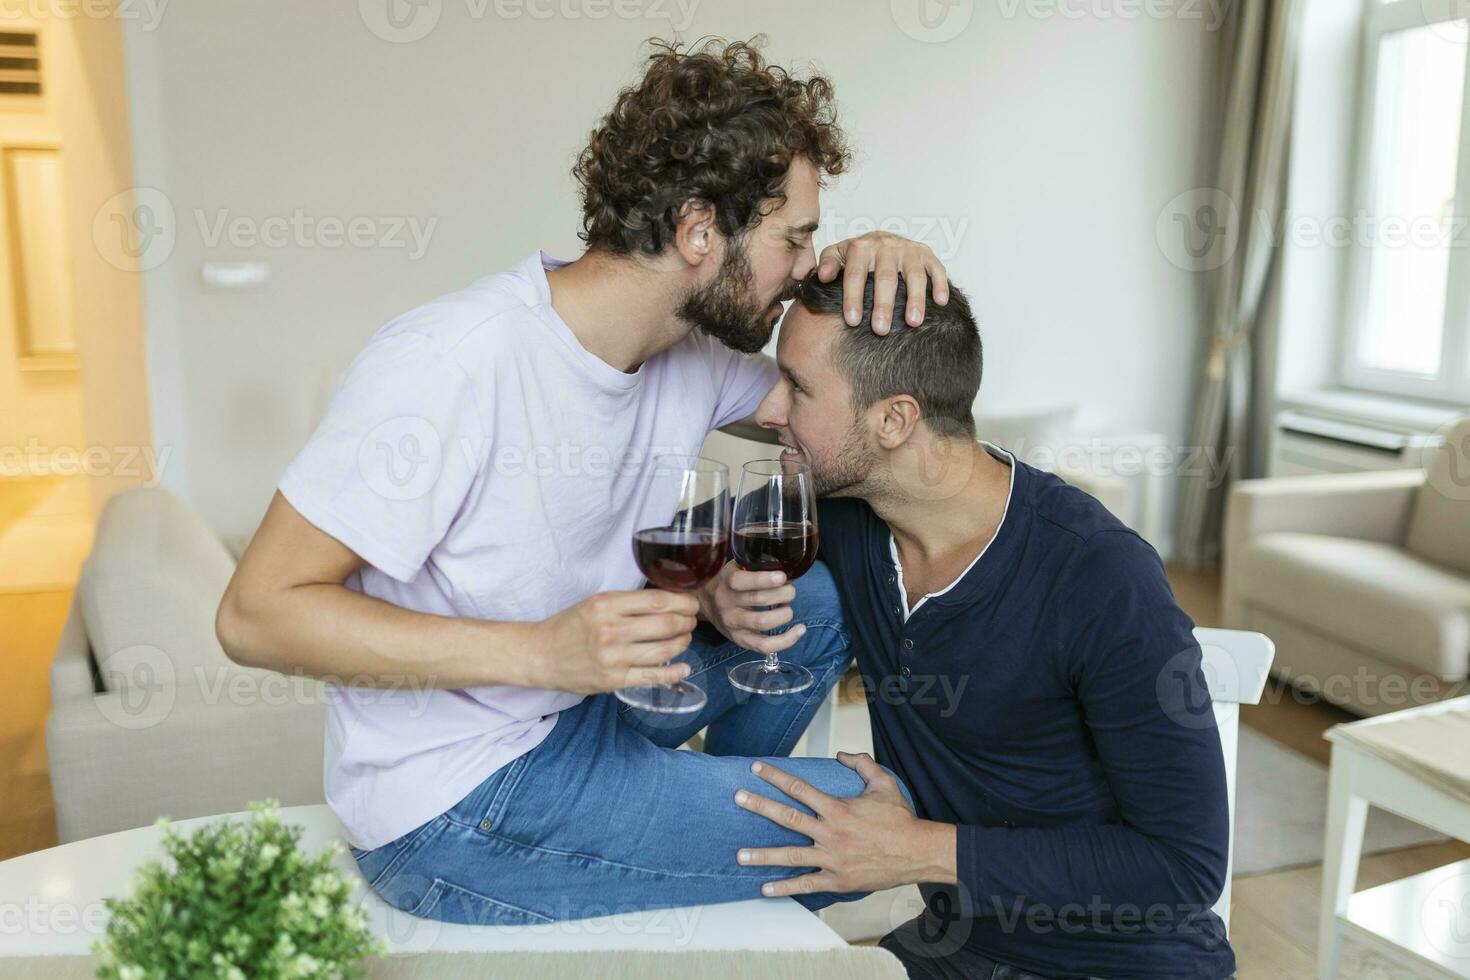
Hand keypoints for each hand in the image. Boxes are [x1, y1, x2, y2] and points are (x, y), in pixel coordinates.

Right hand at [532, 589, 699, 693]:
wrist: (541, 654)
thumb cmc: (570, 626)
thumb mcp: (596, 602)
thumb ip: (628, 602)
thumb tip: (669, 600)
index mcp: (607, 604)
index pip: (659, 600)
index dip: (684, 602)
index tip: (692, 603)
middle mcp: (612, 630)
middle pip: (667, 624)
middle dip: (687, 622)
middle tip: (691, 621)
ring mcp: (614, 657)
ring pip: (664, 650)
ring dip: (682, 643)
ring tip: (684, 638)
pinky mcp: (614, 680)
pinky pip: (652, 676)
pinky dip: (674, 672)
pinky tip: (684, 667)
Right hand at [696, 561, 806, 654]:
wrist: (706, 602)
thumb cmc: (729, 582)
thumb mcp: (736, 567)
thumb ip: (755, 565)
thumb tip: (788, 567)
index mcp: (726, 581)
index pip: (741, 581)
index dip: (765, 579)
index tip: (782, 576)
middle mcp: (726, 603)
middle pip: (759, 599)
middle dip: (783, 594)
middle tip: (790, 590)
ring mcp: (732, 623)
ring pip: (763, 622)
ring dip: (784, 613)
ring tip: (787, 607)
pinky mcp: (740, 639)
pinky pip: (765, 645)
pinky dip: (786, 640)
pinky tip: (799, 630)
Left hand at [734, 752, 957, 894]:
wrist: (916, 853)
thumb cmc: (900, 819)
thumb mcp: (883, 783)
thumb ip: (861, 764)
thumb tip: (842, 754)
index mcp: (837, 808)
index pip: (799, 787)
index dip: (775, 776)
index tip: (756, 769)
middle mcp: (830, 832)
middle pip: (787, 817)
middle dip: (759, 806)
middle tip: (738, 798)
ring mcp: (831, 858)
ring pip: (790, 855)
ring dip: (762, 855)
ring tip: (740, 855)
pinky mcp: (837, 880)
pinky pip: (806, 884)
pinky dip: (784, 887)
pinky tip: (765, 888)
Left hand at [817, 231, 949, 333]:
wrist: (880, 240)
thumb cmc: (857, 256)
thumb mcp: (837, 254)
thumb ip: (828, 263)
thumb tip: (822, 276)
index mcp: (861, 247)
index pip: (855, 273)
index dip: (853, 297)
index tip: (853, 320)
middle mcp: (886, 245)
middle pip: (885, 277)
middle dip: (883, 305)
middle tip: (881, 330)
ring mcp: (908, 249)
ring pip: (914, 275)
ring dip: (915, 299)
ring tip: (913, 322)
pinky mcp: (926, 254)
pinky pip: (936, 268)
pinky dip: (940, 284)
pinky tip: (940, 302)